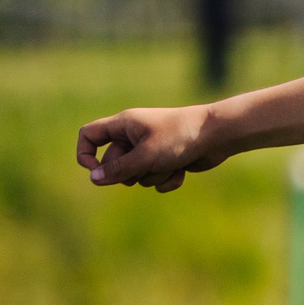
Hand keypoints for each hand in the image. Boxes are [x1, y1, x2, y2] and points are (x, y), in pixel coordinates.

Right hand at [76, 105, 218, 192]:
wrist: (218, 135)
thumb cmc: (180, 138)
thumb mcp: (145, 155)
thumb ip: (119, 169)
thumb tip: (94, 179)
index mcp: (124, 125)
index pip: (89, 134)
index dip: (85, 153)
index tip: (95, 171)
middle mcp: (134, 136)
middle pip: (113, 163)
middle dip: (130, 172)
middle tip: (147, 165)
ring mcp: (150, 149)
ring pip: (136, 176)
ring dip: (153, 176)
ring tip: (171, 162)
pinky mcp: (166, 161)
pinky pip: (155, 180)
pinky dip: (167, 179)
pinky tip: (182, 171)